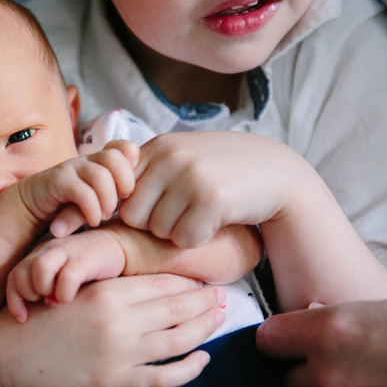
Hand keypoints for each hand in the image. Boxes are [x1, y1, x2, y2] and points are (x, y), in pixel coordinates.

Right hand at [0, 274, 226, 386]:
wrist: (7, 353)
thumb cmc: (36, 316)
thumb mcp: (71, 287)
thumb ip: (107, 284)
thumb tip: (142, 282)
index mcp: (108, 292)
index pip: (163, 282)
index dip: (188, 281)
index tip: (202, 280)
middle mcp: (120, 321)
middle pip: (178, 307)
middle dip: (205, 301)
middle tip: (222, 297)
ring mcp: (120, 354)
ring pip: (179, 339)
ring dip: (205, 328)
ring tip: (219, 319)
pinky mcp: (115, 383)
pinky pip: (164, 377)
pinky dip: (189, 369)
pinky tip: (203, 359)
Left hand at [6, 228, 125, 321]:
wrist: (118, 246)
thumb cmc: (88, 269)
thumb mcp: (63, 278)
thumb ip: (48, 290)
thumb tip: (41, 308)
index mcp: (40, 255)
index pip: (14, 276)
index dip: (14, 300)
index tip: (22, 318)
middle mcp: (48, 251)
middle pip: (20, 272)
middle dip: (28, 294)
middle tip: (43, 303)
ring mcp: (66, 251)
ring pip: (39, 268)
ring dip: (43, 289)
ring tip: (55, 300)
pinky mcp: (84, 257)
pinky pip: (67, 277)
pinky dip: (65, 293)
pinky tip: (71, 298)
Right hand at [39, 140, 138, 236]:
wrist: (31, 206)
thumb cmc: (68, 205)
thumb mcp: (96, 197)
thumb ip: (117, 192)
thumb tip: (147, 200)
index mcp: (98, 160)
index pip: (125, 146)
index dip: (133, 163)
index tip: (129, 189)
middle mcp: (86, 160)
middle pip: (115, 157)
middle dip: (124, 182)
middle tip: (121, 205)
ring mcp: (71, 167)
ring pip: (100, 175)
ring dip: (108, 200)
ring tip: (105, 216)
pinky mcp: (57, 181)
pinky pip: (82, 191)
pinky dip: (92, 209)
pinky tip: (93, 220)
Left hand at [118, 132, 311, 247]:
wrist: (278, 174)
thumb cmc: (223, 171)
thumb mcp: (182, 158)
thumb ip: (146, 171)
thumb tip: (107, 199)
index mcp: (158, 146)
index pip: (116, 187)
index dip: (125, 207)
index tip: (133, 213)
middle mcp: (170, 156)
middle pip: (132, 215)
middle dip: (153, 224)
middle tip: (183, 214)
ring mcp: (191, 175)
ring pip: (158, 230)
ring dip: (178, 232)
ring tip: (202, 213)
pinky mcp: (211, 199)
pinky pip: (184, 240)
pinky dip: (198, 239)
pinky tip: (216, 222)